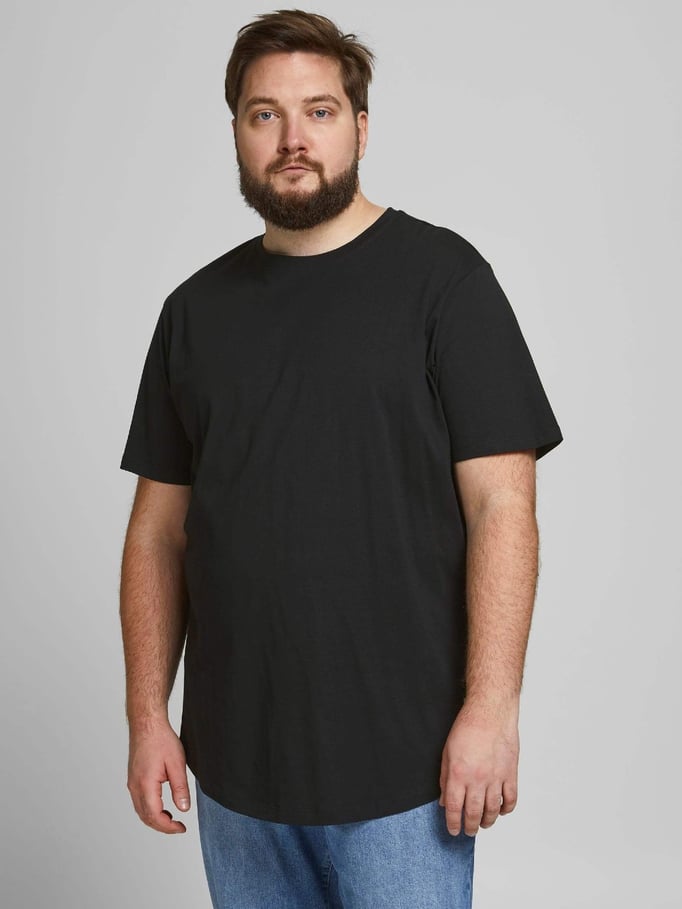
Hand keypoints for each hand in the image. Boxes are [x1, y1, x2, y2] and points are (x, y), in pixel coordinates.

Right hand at [127, 720, 191, 833]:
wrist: (147, 724)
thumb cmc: (161, 739)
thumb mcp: (177, 763)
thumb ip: (180, 788)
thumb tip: (183, 808)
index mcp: (145, 784)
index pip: (155, 816)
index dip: (168, 827)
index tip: (181, 828)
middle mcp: (135, 786)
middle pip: (146, 817)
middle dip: (162, 826)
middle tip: (178, 827)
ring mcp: (132, 783)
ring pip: (141, 810)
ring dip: (155, 818)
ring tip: (171, 818)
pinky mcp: (133, 778)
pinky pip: (139, 801)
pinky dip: (149, 809)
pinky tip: (161, 806)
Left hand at [438, 702, 518, 836]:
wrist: (490, 712)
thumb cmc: (467, 728)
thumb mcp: (447, 752)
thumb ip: (445, 779)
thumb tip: (444, 801)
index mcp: (459, 774)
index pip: (454, 808)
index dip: (453, 823)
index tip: (453, 830)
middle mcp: (477, 779)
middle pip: (474, 813)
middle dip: (470, 826)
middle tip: (468, 831)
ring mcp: (496, 778)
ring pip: (493, 810)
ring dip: (488, 821)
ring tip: (483, 824)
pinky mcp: (510, 773)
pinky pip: (511, 799)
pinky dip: (506, 809)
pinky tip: (501, 811)